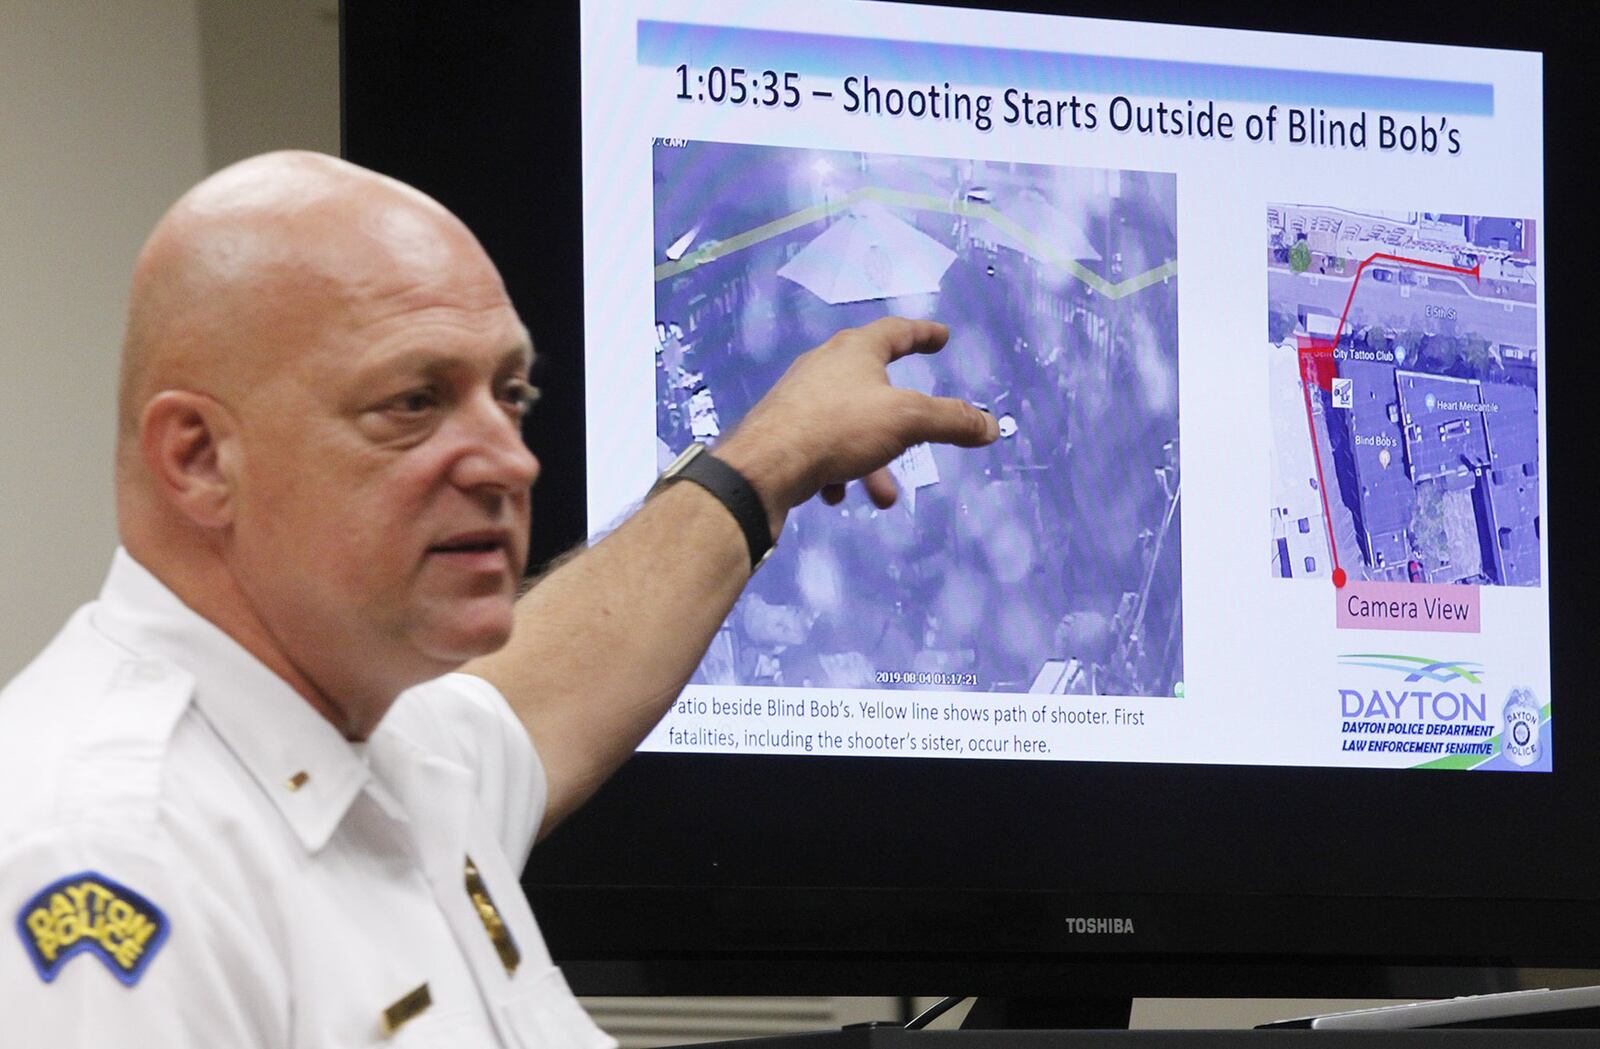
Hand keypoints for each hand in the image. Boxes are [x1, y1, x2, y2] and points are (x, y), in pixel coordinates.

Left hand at [714, 317, 998, 530]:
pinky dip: (837, 470)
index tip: (941, 337)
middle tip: (919, 434)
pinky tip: (835, 494)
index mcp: (854, 351)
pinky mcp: (781, 433)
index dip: (923, 334)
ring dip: (872, 459)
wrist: (762, 469)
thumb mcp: (906, 422)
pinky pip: (820, 448)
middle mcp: (823, 367)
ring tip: (881, 494)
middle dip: (902, 421)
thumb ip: (951, 421)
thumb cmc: (837, 429)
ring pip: (849, 425)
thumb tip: (991, 425)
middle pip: (873, 384)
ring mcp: (799, 400)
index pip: (896, 332)